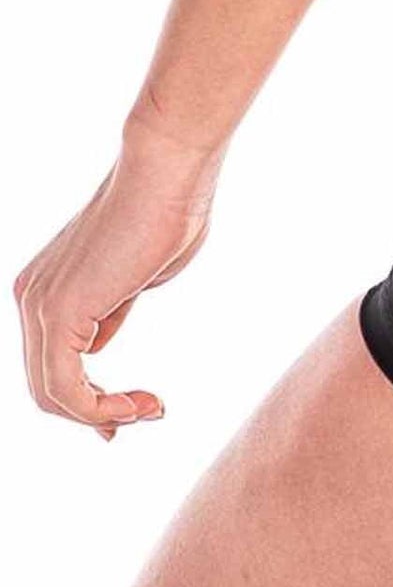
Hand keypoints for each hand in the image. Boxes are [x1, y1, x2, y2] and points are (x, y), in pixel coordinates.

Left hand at [14, 128, 219, 436]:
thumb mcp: (135, 278)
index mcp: (46, 288)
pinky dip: (102, 408)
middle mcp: (30, 298)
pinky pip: (65, 387)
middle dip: (99, 413)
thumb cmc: (168, 211)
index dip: (92, 399)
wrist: (168, 172)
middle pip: (45, 386)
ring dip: (106, 413)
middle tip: (150, 412)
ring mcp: (39, 305)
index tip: (139, 408)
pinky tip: (141, 403)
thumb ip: (111, 310)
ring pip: (51, 393)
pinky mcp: (59, 313)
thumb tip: (96, 343)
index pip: (52, 364)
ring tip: (152, 407)